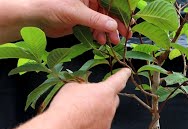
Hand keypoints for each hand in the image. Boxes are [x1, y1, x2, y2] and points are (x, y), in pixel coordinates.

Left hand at [0, 0, 131, 43]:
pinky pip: (96, 28)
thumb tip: (113, 26)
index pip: (111, 0)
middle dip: (117, 24)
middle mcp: (91, 0)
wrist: (34, 18)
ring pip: (104, 21)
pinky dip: (99, 35)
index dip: (121, 10)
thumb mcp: (76, 12)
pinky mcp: (82, 21)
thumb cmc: (51, 7)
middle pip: (109, 12)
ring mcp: (87, 11)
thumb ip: (96, 20)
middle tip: (125, 35)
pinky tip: (100, 40)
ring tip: (112, 41)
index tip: (130, 20)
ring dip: (109, 32)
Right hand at [47, 68, 130, 128]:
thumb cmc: (65, 105)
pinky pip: (101, 126)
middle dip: (106, 97)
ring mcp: (108, 122)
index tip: (127, 72)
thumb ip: (85, 88)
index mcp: (105, 91)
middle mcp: (110, 107)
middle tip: (92, 98)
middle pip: (114, 99)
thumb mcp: (72, 87)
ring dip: (98, 112)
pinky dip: (93, 124)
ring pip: (106, 114)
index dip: (123, 75)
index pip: (119, 80)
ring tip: (79, 114)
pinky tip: (80, 125)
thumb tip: (87, 93)